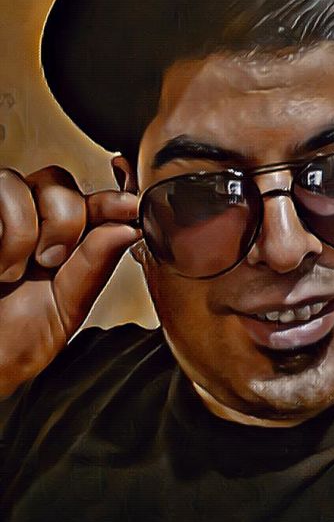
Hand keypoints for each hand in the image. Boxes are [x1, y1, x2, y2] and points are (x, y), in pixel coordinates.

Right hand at [0, 166, 140, 396]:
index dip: (115, 200)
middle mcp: (32, 219)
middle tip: (52, 262)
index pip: (95, 201)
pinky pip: (6, 190)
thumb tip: (129, 228)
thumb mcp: (67, 305)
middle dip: (66, 222)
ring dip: (29, 230)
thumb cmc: (14, 338)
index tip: (132, 207)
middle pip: (61, 183)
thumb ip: (96, 264)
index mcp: (64, 239)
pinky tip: (2, 266)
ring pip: (31, 183)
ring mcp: (2, 215)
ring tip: (18, 271)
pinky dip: (11, 233)